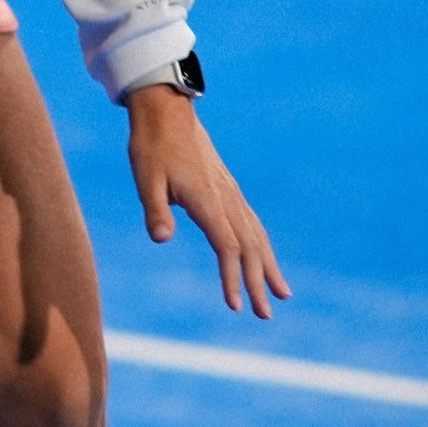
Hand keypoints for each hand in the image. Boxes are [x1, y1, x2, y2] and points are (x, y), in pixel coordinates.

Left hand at [126, 89, 289, 319]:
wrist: (166, 112)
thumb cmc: (151, 147)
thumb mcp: (146, 180)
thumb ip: (155, 210)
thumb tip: (162, 238)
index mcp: (207, 200)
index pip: (226, 246)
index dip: (232, 277)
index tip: (234, 306)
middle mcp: (226, 198)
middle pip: (249, 246)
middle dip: (258, 281)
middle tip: (266, 315)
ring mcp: (231, 192)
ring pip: (256, 235)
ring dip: (268, 266)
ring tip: (282, 293)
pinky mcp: (228, 188)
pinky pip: (251, 222)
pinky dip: (261, 244)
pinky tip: (264, 257)